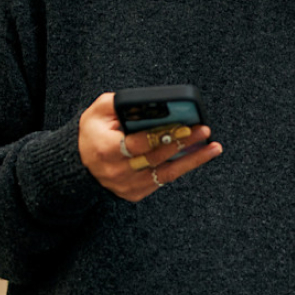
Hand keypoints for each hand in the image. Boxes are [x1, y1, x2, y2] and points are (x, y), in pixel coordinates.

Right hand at [78, 92, 221, 201]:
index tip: (185, 125)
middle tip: (204, 131)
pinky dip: (182, 168)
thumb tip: (149, 102)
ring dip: (192, 161)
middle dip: (183, 143)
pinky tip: (198, 156)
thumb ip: (120, 103)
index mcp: (106, 149)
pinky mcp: (134, 193)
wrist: (80, 162)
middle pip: (157, 158)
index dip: (164, 135)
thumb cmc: (93, 132)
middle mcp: (117, 171)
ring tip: (214, 148)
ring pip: (165, 174)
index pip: (140, 143)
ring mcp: (127, 185)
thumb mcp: (98, 112)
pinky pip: (163, 181)